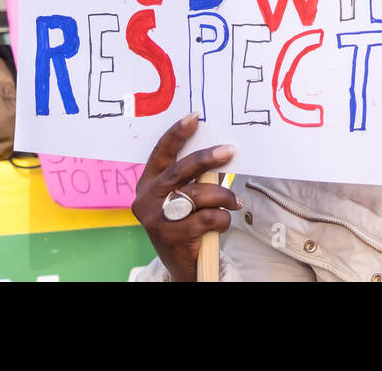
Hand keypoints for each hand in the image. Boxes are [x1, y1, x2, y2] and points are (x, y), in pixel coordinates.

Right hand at [132, 113, 239, 281]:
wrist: (181, 264)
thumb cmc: (185, 222)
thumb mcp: (180, 197)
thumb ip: (191, 177)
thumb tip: (218, 152)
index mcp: (147, 183)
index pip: (161, 153)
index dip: (177, 134)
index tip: (195, 117)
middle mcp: (147, 199)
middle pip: (179, 171)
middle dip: (207, 158)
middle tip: (229, 151)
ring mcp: (157, 219)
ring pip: (197, 195)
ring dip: (223, 195)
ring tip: (234, 201)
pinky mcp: (172, 237)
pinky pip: (208, 218)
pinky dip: (223, 217)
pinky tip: (224, 221)